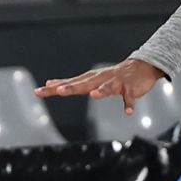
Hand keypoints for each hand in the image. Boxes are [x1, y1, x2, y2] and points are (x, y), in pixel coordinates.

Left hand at [36, 58, 165, 114]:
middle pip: (84, 84)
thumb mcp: (90, 78)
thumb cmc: (112, 75)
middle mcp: (100, 79)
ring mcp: (116, 82)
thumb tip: (51, 83)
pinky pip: (129, 98)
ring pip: (107, 87)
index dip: (55, 87)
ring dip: (101, 91)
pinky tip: (127, 113)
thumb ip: (72, 83)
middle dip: (72, 87)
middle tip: (59, 90)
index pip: (69, 83)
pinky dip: (128, 104)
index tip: (39, 91)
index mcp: (90, 78)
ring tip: (93, 95)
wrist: (141, 67)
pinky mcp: (130, 88)